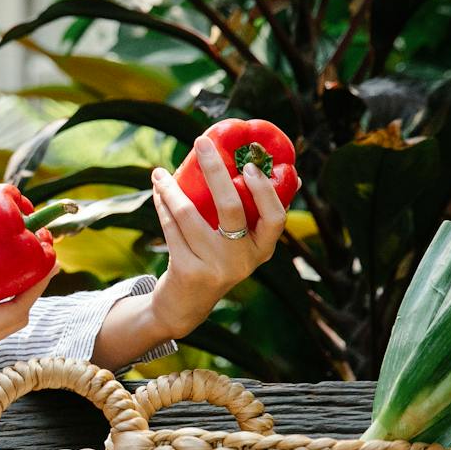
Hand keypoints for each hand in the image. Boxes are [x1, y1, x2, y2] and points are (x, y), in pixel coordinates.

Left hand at [148, 135, 287, 335]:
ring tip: (160, 173)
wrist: (185, 307)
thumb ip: (260, 216)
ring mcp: (214, 266)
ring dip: (172, 188)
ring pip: (190, 215)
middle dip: (214, 170)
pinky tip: (157, 192)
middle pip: (231, 207)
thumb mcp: (244, 246)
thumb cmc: (217, 263)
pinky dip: (162, 206)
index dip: (264, 190)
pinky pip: (171, 228)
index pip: (275, 218)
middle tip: (201, 142)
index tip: (248, 165)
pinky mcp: (187, 270)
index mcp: (262, 250)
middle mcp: (243, 260)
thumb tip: (293, 176)